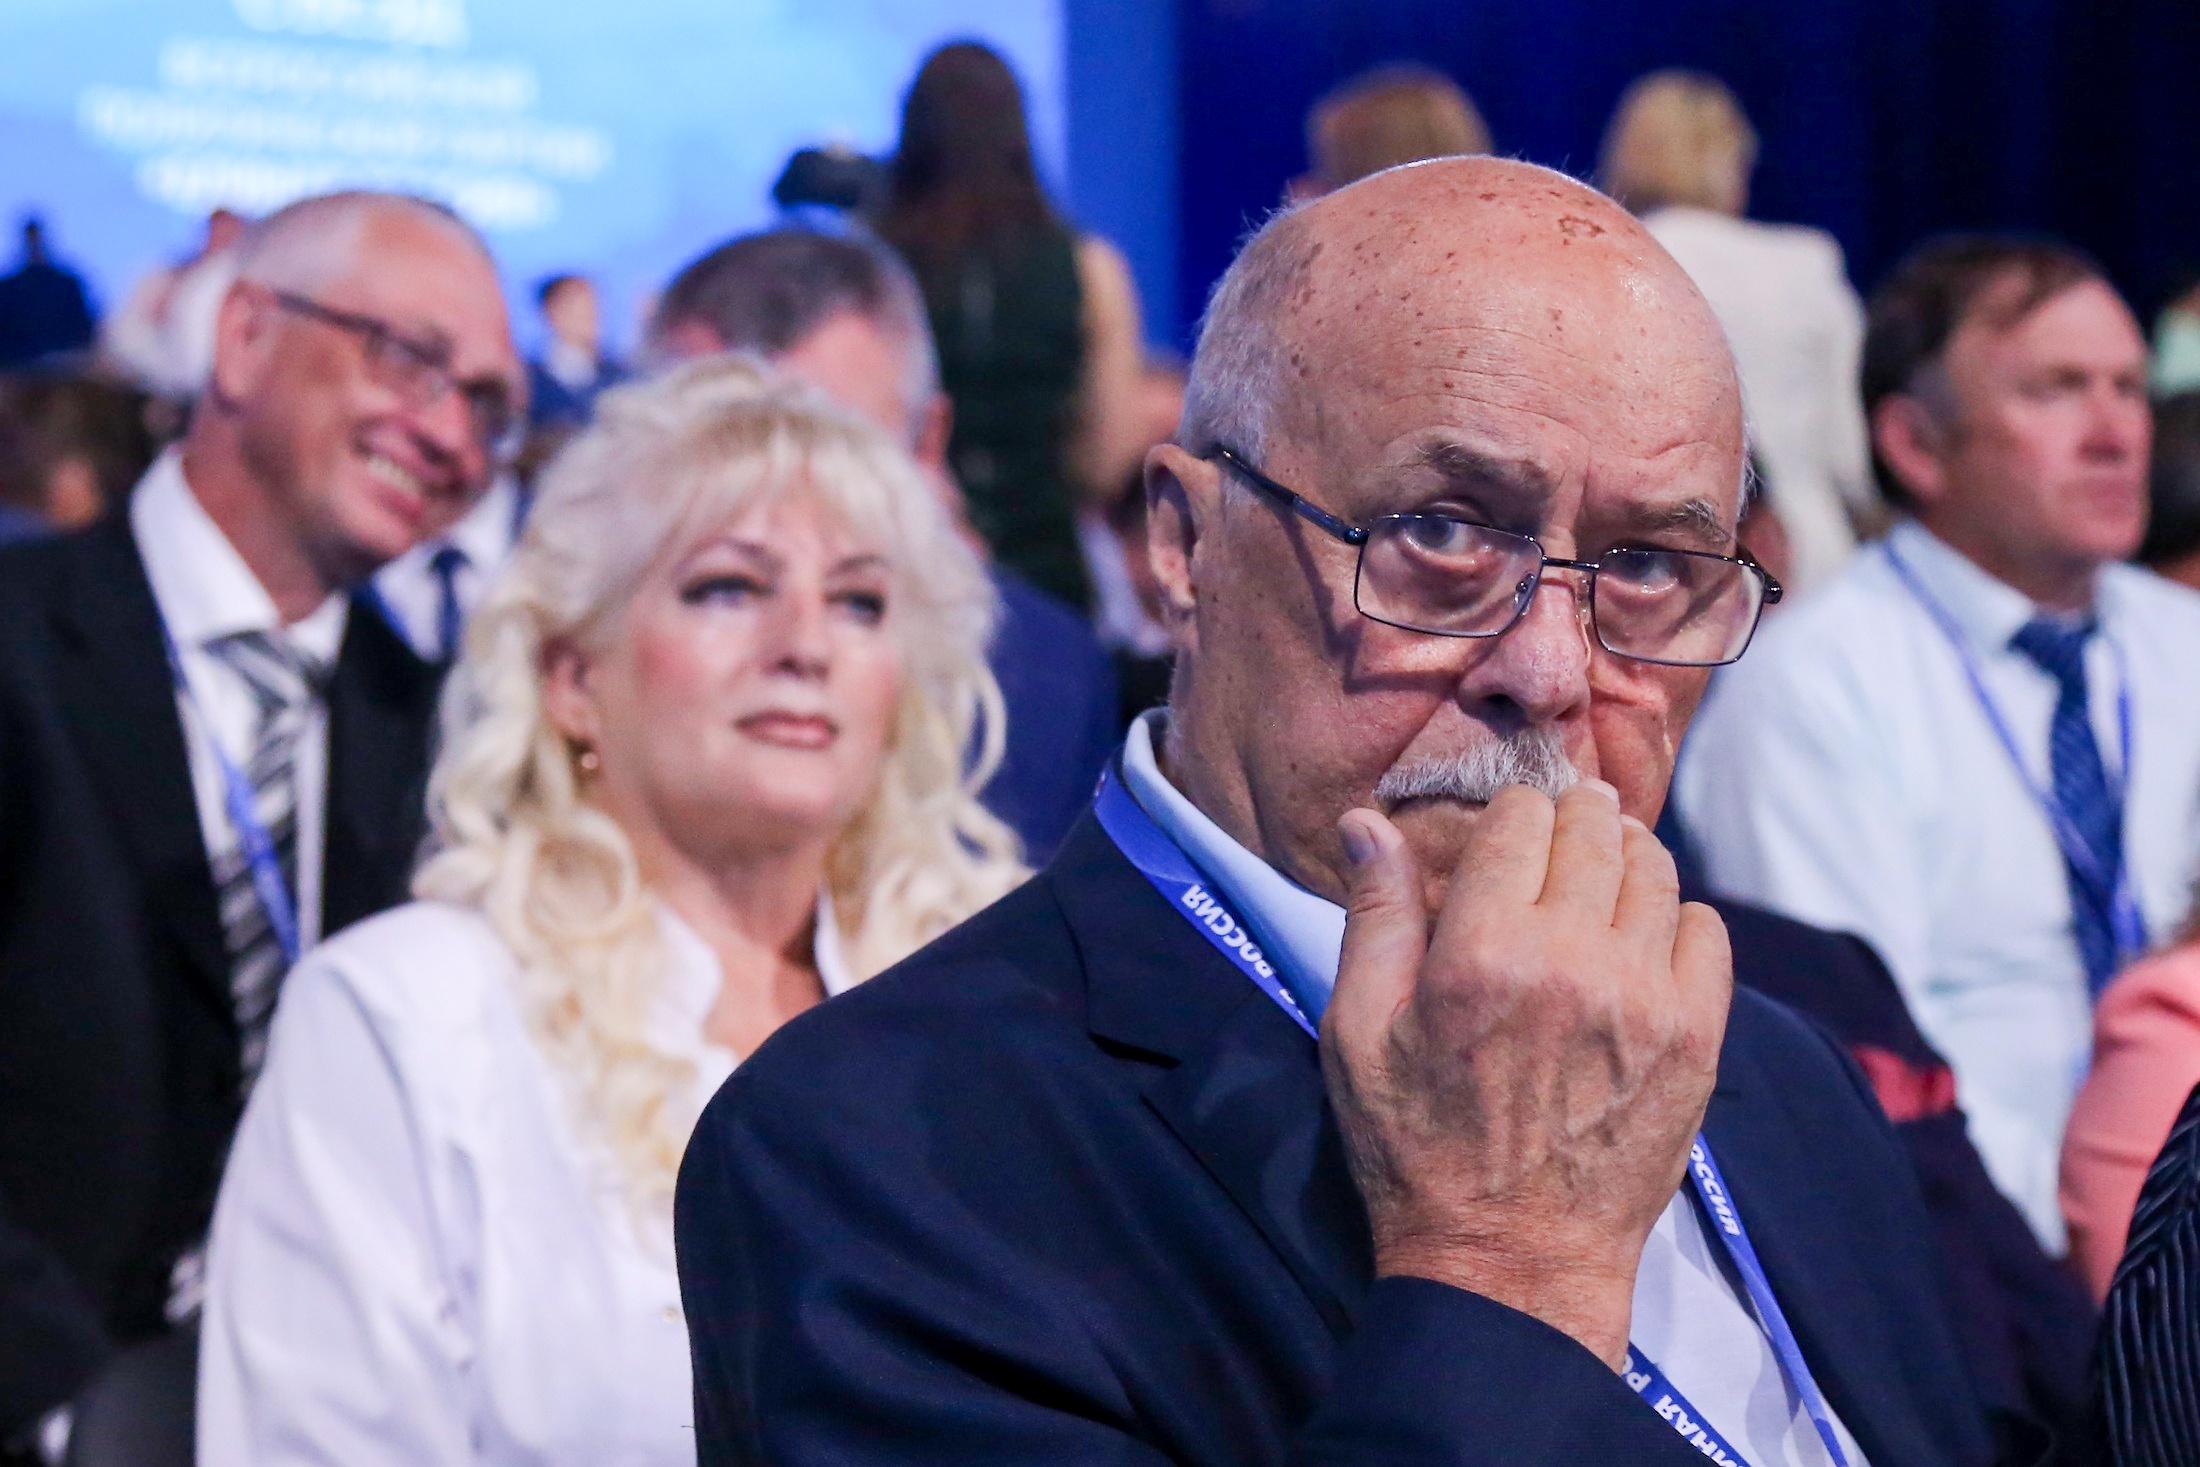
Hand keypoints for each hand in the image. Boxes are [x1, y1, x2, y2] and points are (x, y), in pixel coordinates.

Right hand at [1320, 782, 1731, 1368]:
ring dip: (1623, 862)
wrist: (1512, 1263)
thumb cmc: (1417, 1151)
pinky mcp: (1696, 1038)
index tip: (1502, 839)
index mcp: (1480, 953)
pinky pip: (1707, 930)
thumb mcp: (1358, 1034)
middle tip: (1553, 845)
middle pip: (1594, 828)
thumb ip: (1373, 918)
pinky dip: (1677, 920)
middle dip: (1570, 821)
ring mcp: (1645, 999)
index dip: (1509, 816)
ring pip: (1655, 869)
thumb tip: (1363, 820)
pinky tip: (1638, 947)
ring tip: (1595, 889)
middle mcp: (1571, 962)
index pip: (1520, 817)